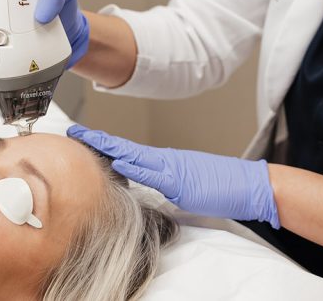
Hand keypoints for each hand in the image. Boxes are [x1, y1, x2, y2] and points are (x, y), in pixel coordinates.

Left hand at [68, 124, 278, 227]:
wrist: (247, 185)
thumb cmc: (220, 187)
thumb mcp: (183, 187)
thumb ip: (161, 185)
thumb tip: (141, 191)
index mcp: (163, 162)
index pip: (126, 151)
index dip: (103, 144)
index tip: (83, 138)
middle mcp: (164, 160)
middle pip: (123, 147)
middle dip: (97, 140)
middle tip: (74, 132)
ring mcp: (171, 168)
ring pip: (133, 155)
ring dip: (108, 147)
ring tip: (86, 140)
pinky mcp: (180, 181)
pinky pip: (152, 173)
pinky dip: (133, 167)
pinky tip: (117, 162)